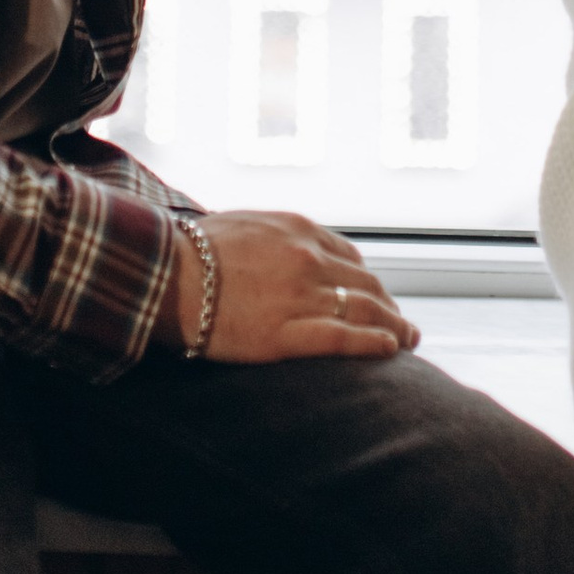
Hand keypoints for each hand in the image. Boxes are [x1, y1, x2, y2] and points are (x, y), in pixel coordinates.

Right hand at [163, 211, 418, 362]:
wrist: (164, 273)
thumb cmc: (190, 249)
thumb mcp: (241, 223)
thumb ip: (273, 236)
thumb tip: (282, 246)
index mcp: (298, 230)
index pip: (349, 258)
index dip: (365, 282)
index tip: (374, 297)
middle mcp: (308, 259)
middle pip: (365, 285)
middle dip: (389, 306)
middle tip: (404, 324)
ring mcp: (300, 296)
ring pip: (364, 311)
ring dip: (394, 326)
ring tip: (409, 340)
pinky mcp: (286, 334)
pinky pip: (343, 339)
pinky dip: (373, 344)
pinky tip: (391, 350)